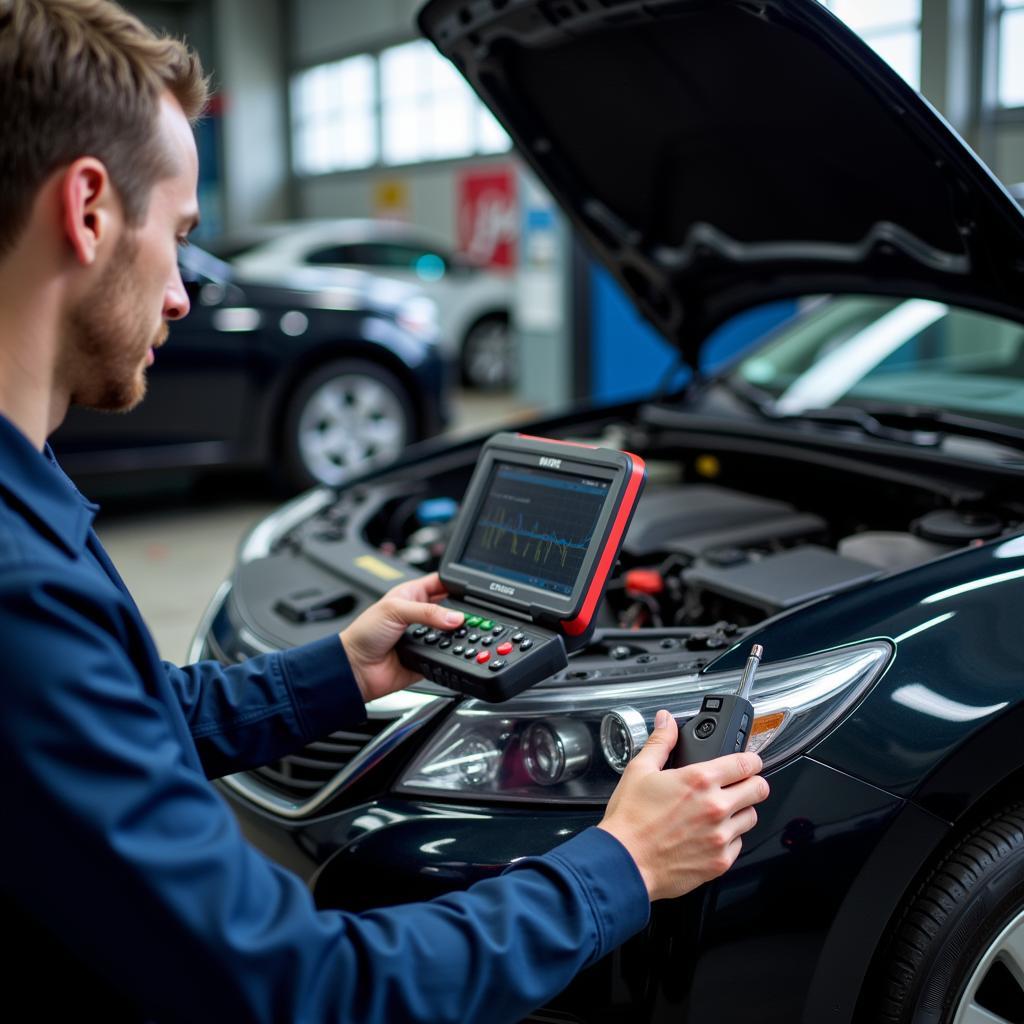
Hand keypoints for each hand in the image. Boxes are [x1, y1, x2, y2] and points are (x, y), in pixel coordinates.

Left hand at [340, 573, 463, 702]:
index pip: (441, 583)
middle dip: (462, 611)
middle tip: (474, 614)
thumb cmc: (364, 634)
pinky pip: (447, 655)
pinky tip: (458, 651)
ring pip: (451, 633)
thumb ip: (427, 612)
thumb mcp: (394, 611)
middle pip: (451, 609)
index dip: (456, 584)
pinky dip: (453, 655)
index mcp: (411, 595)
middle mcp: (420, 615)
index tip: (472, 590)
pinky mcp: (428, 657)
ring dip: (458, 634)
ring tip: (467, 632)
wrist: (355, 669)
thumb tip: (455, 617)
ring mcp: (425, 637)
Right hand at [597, 710, 768, 900]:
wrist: (625, 863)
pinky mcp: (720, 862)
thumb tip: (666, 721)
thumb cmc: (630, 820)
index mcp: (699, 780)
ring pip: (752, 817)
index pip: (746, 763)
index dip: (751, 759)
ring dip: (741, 811)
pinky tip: (710, 835)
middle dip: (753, 783)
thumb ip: (660, 742)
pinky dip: (729, 838)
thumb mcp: (640, 771)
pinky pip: (739, 844)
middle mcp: (715, 807)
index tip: (749, 761)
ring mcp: (721, 836)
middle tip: (741, 785)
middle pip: (759, 789)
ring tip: (721, 812)